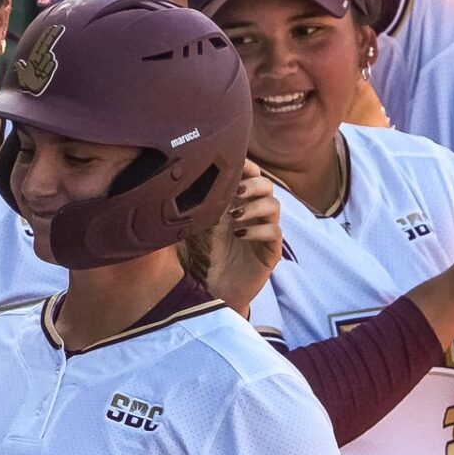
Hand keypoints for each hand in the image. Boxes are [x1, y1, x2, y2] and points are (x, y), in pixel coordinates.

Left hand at [204, 161, 282, 315]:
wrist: (214, 291)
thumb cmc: (206, 258)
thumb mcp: (198, 227)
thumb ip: (196, 205)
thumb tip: (179, 181)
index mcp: (239, 204)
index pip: (251, 176)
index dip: (247, 166)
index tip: (235, 163)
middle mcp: (255, 215)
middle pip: (267, 186)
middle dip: (253, 184)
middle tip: (236, 191)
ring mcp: (265, 232)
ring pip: (274, 206)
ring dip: (255, 206)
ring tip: (235, 215)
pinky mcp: (270, 252)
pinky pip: (274, 232)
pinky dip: (258, 230)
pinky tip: (240, 234)